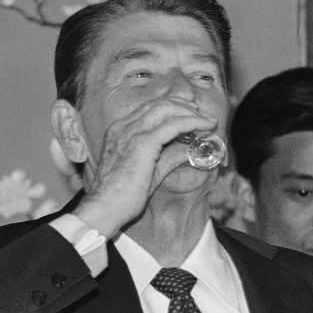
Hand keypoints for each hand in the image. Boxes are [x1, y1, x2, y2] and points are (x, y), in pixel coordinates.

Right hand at [73, 99, 216, 236]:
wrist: (105, 208)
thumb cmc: (123, 196)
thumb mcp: (151, 171)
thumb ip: (169, 157)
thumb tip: (190, 151)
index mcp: (120, 130)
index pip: (149, 109)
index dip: (173, 108)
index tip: (191, 115)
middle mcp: (124, 126)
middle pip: (159, 104)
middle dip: (184, 106)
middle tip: (203, 115)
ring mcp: (131, 132)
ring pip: (167, 109)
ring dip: (191, 113)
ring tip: (207, 121)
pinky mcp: (143, 143)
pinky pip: (173, 125)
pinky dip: (192, 123)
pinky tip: (204, 127)